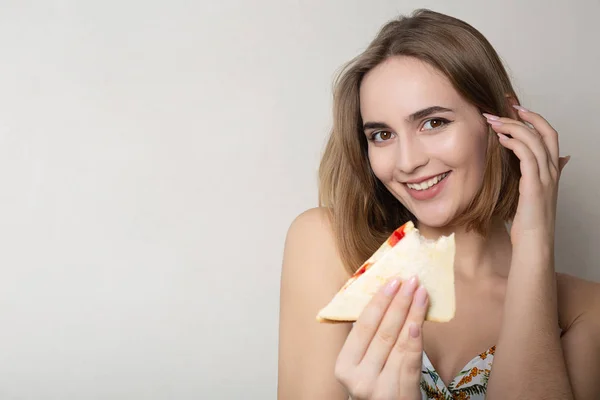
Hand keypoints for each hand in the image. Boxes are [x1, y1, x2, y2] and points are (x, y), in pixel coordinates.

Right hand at [334, 276, 427, 399]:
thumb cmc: (376, 386)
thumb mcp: (362, 366)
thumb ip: (367, 341)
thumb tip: (383, 299)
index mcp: (344, 365)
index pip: (363, 326)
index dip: (379, 301)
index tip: (392, 281)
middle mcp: (358, 377)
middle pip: (382, 331)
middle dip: (398, 302)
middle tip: (410, 280)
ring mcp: (380, 387)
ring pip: (398, 342)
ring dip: (412, 314)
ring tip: (421, 293)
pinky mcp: (401, 394)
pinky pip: (410, 361)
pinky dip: (415, 340)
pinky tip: (419, 322)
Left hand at [483, 105, 569, 248]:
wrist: (533, 243)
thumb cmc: (528, 222)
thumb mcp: (533, 193)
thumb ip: (537, 175)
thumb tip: (547, 160)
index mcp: (551, 170)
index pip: (548, 135)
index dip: (533, 119)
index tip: (514, 108)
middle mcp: (552, 171)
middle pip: (545, 131)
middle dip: (524, 116)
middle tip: (502, 107)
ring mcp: (545, 178)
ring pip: (534, 140)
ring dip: (513, 126)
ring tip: (493, 120)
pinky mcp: (535, 186)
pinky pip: (527, 156)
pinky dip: (514, 143)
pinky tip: (500, 138)